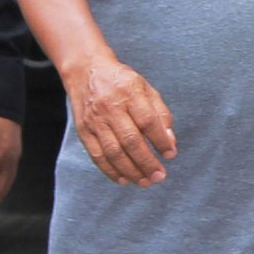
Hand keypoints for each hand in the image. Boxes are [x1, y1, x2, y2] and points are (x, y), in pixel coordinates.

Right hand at [63, 57, 175, 185]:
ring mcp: (95, 120)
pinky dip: (111, 170)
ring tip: (145, 182)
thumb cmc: (122, 82)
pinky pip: (97, 155)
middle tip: (159, 176)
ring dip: (131, 171)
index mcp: (129, 92)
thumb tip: (169, 142)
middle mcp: (110, 106)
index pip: (148, 121)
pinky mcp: (84, 130)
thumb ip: (160, 113)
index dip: (160, 141)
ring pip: (113, 152)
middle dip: (147, 162)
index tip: (170, 155)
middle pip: (130, 140)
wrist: (86, 70)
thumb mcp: (145, 88)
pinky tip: (124, 179)